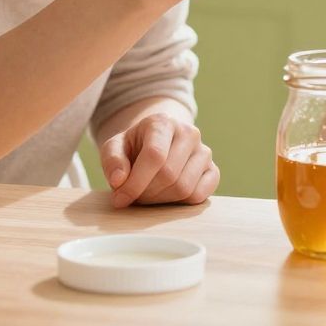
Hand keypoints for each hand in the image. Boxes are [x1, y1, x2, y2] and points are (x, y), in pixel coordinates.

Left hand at [99, 113, 219, 207]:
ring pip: (184, 188)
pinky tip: (167, 195)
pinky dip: (180, 203)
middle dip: (146, 193)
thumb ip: (112, 160)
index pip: (154, 155)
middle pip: (169, 175)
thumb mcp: (115, 147)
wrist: (157, 144)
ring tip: (148, 193)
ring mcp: (204, 151)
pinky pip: (200, 195)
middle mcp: (189, 132)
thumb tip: (119, 180)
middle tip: (134, 195)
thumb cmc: (134, 147)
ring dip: (161, 199)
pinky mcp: (213, 170)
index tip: (120, 198)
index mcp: (163, 122)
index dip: (135, 182)